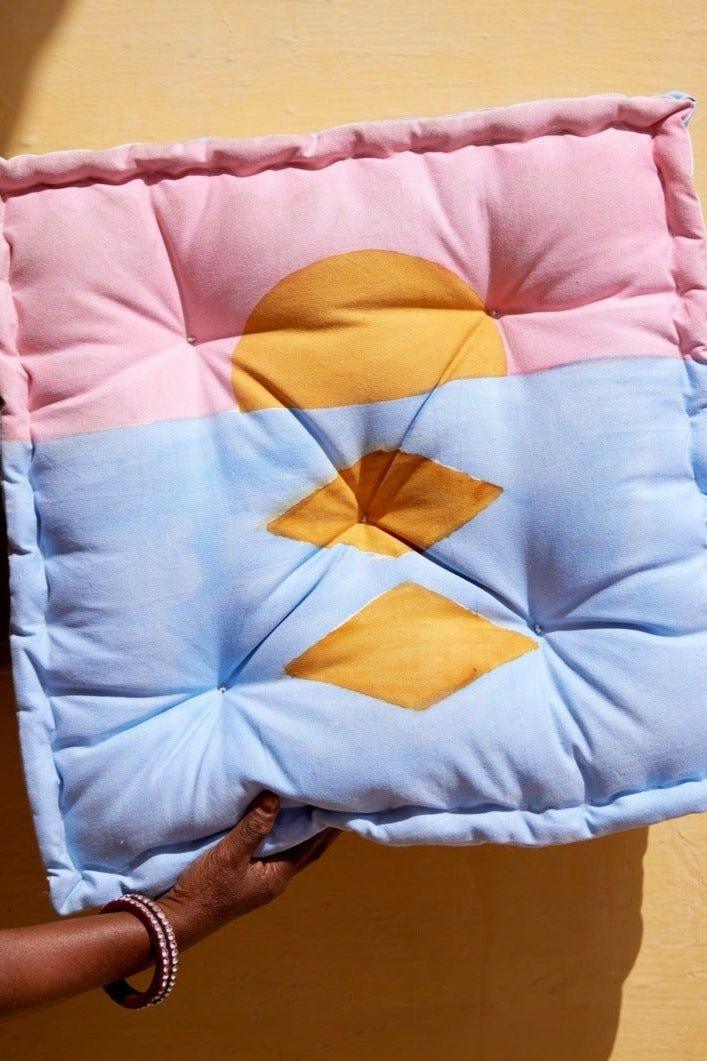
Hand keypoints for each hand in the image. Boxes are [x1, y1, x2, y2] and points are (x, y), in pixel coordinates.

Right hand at [156, 792, 338, 948]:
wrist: (176, 921)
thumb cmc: (205, 890)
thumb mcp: (228, 855)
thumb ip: (253, 828)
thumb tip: (277, 797)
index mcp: (278, 876)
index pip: (312, 844)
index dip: (327, 823)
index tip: (340, 799)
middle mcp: (275, 879)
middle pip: (308, 848)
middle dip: (322, 826)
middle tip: (335, 799)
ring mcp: (261, 880)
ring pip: (291, 849)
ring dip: (302, 829)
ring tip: (311, 804)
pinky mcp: (247, 877)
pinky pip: (274, 850)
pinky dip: (283, 834)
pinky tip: (277, 821)